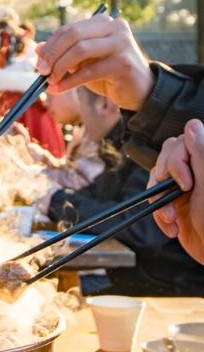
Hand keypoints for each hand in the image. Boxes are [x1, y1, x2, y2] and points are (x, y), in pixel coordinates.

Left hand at [35, 14, 153, 110]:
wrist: (139, 90)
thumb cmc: (108, 74)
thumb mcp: (83, 62)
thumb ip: (63, 53)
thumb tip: (36, 49)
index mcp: (103, 22)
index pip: (69, 29)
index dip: (50, 45)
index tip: (38, 62)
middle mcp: (114, 27)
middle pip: (73, 34)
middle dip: (52, 53)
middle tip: (41, 70)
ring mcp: (121, 43)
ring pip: (80, 50)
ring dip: (59, 67)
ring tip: (49, 81)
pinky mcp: (123, 63)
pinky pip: (88, 71)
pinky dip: (69, 81)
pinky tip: (57, 89)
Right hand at [150, 119, 203, 264]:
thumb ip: (201, 154)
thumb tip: (193, 125)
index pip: (183, 142)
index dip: (178, 160)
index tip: (186, 183)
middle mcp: (195, 170)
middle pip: (166, 156)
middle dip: (165, 180)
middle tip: (178, 196)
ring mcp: (182, 186)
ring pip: (156, 177)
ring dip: (159, 200)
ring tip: (171, 218)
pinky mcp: (172, 202)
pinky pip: (153, 198)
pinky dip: (158, 214)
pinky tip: (171, 226)